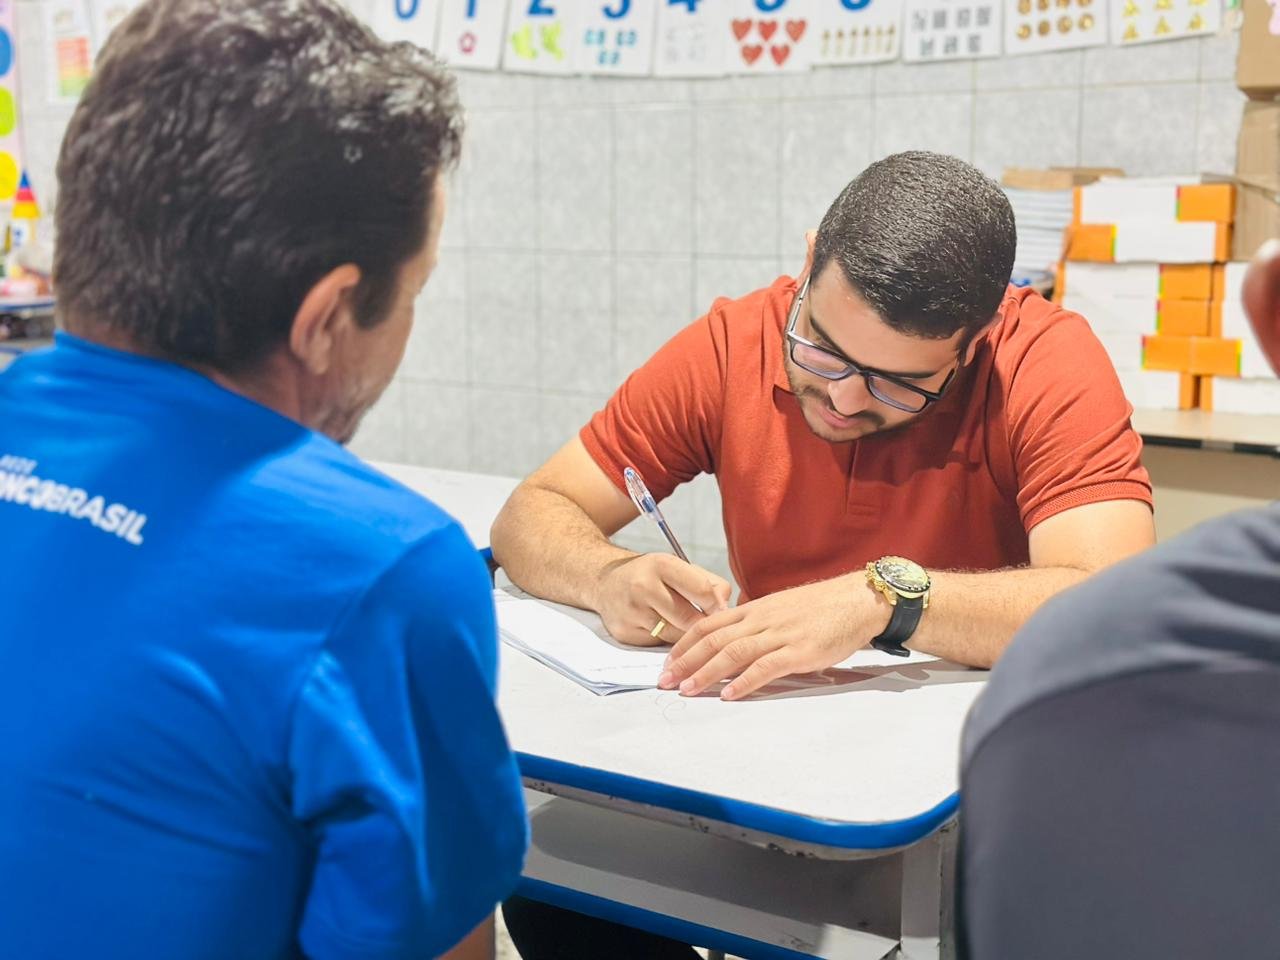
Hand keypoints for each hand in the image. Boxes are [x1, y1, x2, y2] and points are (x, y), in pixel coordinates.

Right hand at [596, 553, 732, 646]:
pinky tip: (669, 633)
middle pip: (689, 618)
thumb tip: (727, 608)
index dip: (717, 606)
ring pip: (676, 636)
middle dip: (704, 626)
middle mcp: (643, 587)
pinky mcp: (625, 633)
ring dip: (687, 637)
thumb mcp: (678, 567)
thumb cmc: (649, 576)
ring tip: (692, 631)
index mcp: (661, 565)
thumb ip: (709, 583)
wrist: (605, 582)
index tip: (723, 613)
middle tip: (714, 631)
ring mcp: (632, 612)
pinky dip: (669, 642)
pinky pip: (659, 645)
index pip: (701, 591)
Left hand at [658, 575, 885, 699]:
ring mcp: (779, 634)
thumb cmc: (821, 608)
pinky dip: (745, 682)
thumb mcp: (781, 610)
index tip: (668, 662)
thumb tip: (735, 643)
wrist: (856, 601)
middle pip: (713, 639)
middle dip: (685, 661)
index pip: (708, 624)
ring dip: (706, 673)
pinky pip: (766, 667)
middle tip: (665, 681)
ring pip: (733, 653)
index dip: (684, 644)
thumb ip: (757, 625)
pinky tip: (729, 695)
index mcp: (754, 609)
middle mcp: (760, 620)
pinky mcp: (799, 651)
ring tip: (688, 690)